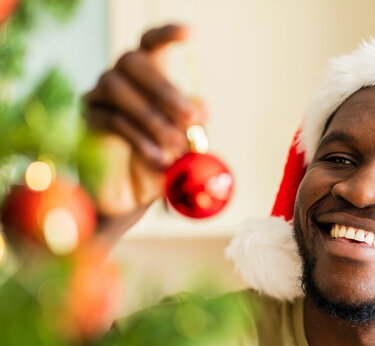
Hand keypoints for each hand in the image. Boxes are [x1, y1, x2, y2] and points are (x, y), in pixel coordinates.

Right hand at [85, 24, 203, 218]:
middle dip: (166, 88)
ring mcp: (99, 96)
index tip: (191, 34)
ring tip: (175, 143)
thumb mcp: (185, 145)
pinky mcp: (87, 121)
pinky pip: (109, 119)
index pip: (152, 43)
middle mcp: (121, 78)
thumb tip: (202, 107)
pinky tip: (159, 158)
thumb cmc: (162, 161)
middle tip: (191, 118)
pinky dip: (139, 138)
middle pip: (134, 60)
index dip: (168, 34)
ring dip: (152, 116)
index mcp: (149, 76)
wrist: (133, 196)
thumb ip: (193, 126)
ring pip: (117, 87)